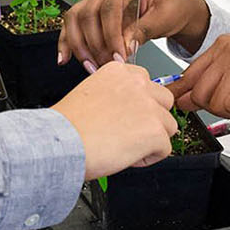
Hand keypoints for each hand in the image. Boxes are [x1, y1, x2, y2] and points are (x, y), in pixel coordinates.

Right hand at [52, 61, 175, 178]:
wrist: (61, 143)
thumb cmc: (68, 126)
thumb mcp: (89, 94)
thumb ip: (115, 95)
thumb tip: (130, 110)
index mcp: (119, 70)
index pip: (146, 83)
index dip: (138, 104)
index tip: (124, 116)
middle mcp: (137, 83)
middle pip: (165, 101)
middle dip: (152, 119)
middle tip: (128, 133)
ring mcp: (149, 106)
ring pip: (168, 126)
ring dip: (151, 139)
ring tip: (123, 146)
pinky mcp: (156, 131)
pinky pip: (165, 149)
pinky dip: (147, 158)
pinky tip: (124, 156)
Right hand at [59, 0, 208, 69]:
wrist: (171, 9)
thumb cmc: (170, 8)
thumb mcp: (164, 18)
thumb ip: (143, 30)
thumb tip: (124, 45)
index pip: (110, 8)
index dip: (111, 35)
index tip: (118, 56)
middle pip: (88, 14)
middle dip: (95, 44)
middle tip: (106, 65)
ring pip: (76, 19)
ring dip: (80, 45)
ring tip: (90, 65)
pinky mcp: (92, 11)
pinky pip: (73, 24)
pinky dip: (68, 41)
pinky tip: (65, 57)